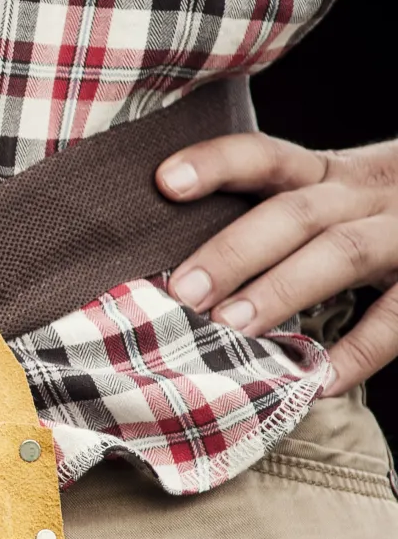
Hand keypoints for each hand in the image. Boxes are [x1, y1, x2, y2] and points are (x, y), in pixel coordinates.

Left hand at [158, 134, 397, 391]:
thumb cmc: (380, 219)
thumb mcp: (338, 200)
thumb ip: (276, 222)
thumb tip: (181, 279)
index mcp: (330, 174)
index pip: (268, 156)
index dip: (217, 163)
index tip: (165, 182)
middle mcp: (367, 195)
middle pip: (297, 212)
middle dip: (235, 250)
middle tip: (184, 292)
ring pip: (343, 252)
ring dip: (282, 290)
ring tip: (231, 329)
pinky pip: (397, 317)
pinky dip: (358, 352)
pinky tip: (317, 382)